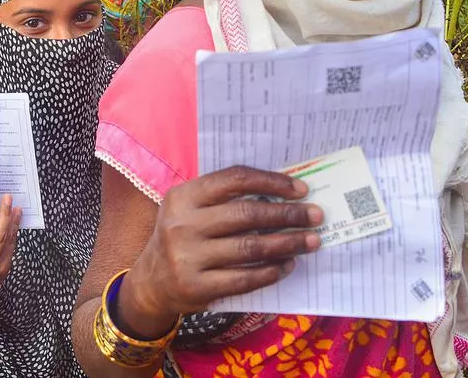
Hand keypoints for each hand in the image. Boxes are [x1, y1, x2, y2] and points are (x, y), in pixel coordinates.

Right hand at [124, 166, 322, 323]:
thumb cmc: (182, 236)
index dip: (271, 181)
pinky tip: (287, 265)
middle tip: (315, 215)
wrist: (152, 281)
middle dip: (287, 214)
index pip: (234, 180)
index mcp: (183, 196)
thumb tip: (282, 194)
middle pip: (246, 214)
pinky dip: (271, 271)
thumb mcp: (190, 209)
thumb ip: (225, 200)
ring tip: (310, 241)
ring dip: (287, 243)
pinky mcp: (196, 287)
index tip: (300, 189)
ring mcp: (187, 257)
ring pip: (250, 247)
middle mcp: (182, 224)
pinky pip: (244, 278)